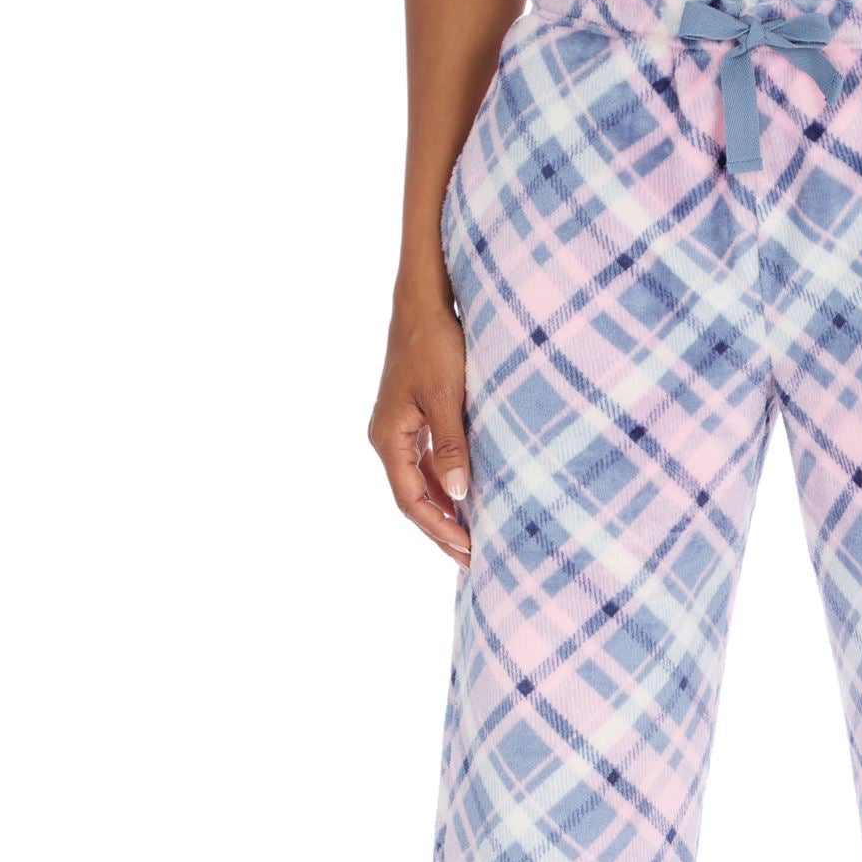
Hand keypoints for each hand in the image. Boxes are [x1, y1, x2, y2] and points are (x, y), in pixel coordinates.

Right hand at [367, 294, 473, 569]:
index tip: (467, 549)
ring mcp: (399, 429)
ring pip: (418, 483)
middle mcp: (387, 437)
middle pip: (412, 498)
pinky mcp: (413, 420)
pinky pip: (425, 465)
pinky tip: (467, 501)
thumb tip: (459, 493)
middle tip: (473, 558)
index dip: (437, 528)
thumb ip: (452, 446)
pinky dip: (444, 487)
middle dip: (441, 530)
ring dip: (444, 511)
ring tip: (472, 538)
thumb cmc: (435, 344)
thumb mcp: (447, 397)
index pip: (409, 499)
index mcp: (388, 436)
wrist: (424, 302)